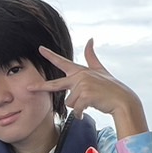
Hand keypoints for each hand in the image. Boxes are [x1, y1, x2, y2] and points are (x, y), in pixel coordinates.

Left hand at [31, 41, 146, 134]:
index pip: (62, 62)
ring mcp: (82, 86)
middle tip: (29, 88)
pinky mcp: (85, 95)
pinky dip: (81, 113)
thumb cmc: (110, 86)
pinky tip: (89, 110)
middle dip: (41, 87)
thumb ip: (91, 56)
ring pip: (69, 102)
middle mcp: (79, 76)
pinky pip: (76, 109)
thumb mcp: (100, 69)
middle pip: (55, 84)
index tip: (40, 49)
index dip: (50, 55)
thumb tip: (90, 39)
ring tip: (90, 102)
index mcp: (80, 71)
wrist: (122, 100)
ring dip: (78, 106)